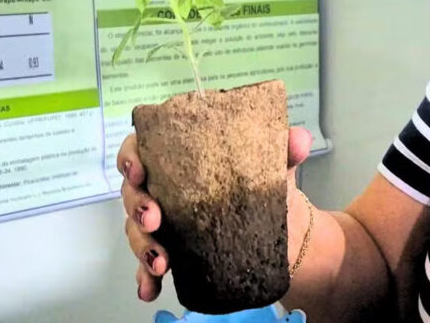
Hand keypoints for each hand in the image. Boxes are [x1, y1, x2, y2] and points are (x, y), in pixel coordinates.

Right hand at [119, 126, 312, 301]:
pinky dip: (145, 278)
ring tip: (161, 262)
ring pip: (137, 231)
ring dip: (142, 246)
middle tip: (154, 218)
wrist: (285, 233)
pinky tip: (151, 289)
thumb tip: (298, 139)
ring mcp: (166, 224)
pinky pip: (148, 266)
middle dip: (137, 206)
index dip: (131, 157)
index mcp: (180, 159)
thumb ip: (285, 149)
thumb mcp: (276, 166)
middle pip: (134, 192)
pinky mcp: (174, 253)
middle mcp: (165, 189)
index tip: (139, 170)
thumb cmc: (269, 189)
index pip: (143, 148)